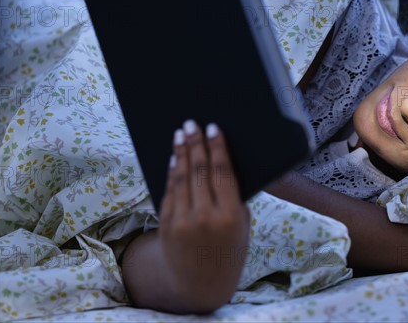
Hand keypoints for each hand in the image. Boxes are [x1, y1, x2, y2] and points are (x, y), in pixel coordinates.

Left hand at [158, 119, 249, 311]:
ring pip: (181, 177)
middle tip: (193, 124)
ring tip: (181, 133)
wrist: (201, 284)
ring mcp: (182, 221)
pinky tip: (174, 157)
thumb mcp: (242, 226)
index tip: (214, 128)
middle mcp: (205, 217)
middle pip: (199, 170)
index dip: (217, 147)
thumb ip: (233, 197)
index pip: (222, 172)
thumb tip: (221, 161)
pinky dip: (172, 171)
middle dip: (196, 143)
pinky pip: (169, 191)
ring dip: (180, 152)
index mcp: (230, 216)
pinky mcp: (166, 224)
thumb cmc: (230, 250)